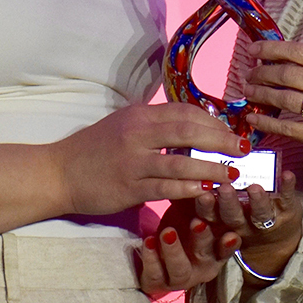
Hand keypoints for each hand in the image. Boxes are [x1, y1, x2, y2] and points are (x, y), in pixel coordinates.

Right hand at [54, 102, 245, 215]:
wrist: (59, 172)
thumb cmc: (94, 149)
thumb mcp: (125, 125)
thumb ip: (155, 125)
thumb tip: (193, 126)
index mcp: (139, 115)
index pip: (185, 112)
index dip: (213, 121)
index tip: (232, 131)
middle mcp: (137, 133)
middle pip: (189, 131)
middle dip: (221, 139)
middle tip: (243, 149)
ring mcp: (133, 161)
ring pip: (181, 160)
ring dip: (211, 167)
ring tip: (232, 173)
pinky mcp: (129, 187)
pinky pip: (165, 186)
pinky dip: (188, 187)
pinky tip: (205, 191)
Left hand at [136, 200, 238, 299]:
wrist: (158, 255)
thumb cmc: (183, 223)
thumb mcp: (194, 209)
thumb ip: (202, 196)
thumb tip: (208, 171)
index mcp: (219, 246)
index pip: (229, 238)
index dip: (230, 226)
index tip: (225, 209)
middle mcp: (205, 264)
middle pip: (208, 252)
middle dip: (203, 236)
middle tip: (197, 220)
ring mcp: (183, 276)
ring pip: (181, 269)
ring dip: (174, 250)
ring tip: (167, 232)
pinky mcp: (160, 283)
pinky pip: (156, 274)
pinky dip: (151, 258)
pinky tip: (148, 241)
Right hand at [197, 170, 302, 278]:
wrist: (277, 243)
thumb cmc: (244, 219)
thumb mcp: (225, 215)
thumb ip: (215, 197)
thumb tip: (204, 168)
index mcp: (223, 222)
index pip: (211, 215)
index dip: (205, 207)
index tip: (202, 194)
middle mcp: (243, 225)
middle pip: (233, 216)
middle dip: (228, 202)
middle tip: (224, 188)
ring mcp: (267, 220)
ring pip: (260, 214)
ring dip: (257, 201)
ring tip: (254, 187)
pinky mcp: (288, 213)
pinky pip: (287, 200)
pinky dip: (287, 187)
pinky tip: (287, 175)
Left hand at [241, 41, 302, 187]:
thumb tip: (284, 62)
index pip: (300, 52)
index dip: (272, 49)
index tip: (254, 49)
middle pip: (288, 74)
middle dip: (262, 73)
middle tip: (249, 74)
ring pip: (285, 99)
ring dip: (261, 95)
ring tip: (249, 93)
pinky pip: (288, 128)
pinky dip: (267, 123)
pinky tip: (254, 120)